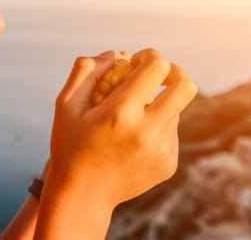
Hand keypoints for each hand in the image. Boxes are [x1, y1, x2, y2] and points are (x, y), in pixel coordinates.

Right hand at [47, 48, 196, 207]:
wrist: (82, 195)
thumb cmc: (69, 145)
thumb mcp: (65, 104)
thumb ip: (86, 71)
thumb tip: (115, 54)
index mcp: (121, 113)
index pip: (157, 67)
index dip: (149, 56)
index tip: (135, 62)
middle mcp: (148, 132)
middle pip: (185, 85)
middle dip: (173, 72)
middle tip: (154, 76)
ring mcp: (162, 150)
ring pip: (175, 108)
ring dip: (157, 103)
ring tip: (127, 118)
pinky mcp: (169, 163)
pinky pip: (170, 130)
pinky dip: (155, 125)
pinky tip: (130, 139)